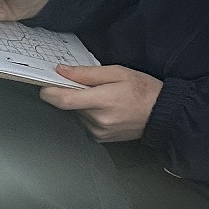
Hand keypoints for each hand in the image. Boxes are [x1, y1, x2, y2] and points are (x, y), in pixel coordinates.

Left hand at [39, 64, 162, 141]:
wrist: (163, 113)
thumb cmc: (144, 91)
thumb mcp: (117, 72)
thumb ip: (87, 73)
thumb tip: (62, 71)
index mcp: (102, 101)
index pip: (64, 100)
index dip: (49, 92)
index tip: (46, 85)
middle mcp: (98, 120)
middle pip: (69, 105)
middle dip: (72, 93)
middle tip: (90, 86)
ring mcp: (98, 131)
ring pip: (76, 114)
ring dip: (82, 104)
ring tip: (104, 98)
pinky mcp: (100, 137)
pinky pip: (85, 122)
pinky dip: (89, 114)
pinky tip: (106, 109)